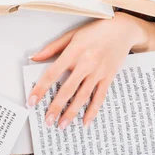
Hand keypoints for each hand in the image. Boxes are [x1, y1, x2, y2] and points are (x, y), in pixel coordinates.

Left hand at [27, 13, 154, 128]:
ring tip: (62, 125)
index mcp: (73, 51)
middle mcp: (85, 63)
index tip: (32, 101)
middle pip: (67, 89)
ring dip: (71, 112)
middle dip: (56, 107)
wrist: (122, 29)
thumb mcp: (71, 34)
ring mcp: (98, 72)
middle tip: (47, 121)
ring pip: (83, 96)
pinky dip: (92, 111)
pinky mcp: (108, 78)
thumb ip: (52, 48)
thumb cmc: (95, 30)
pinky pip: (99, 97)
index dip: (41, 88)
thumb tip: (34, 58)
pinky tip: (85, 122)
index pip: (52, 73)